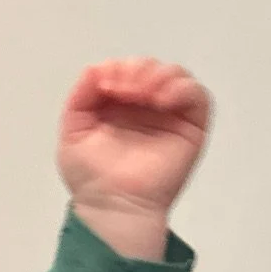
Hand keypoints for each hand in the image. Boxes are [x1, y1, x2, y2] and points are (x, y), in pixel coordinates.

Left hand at [57, 59, 211, 254]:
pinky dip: (182, 89)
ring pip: (175, 75)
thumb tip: (96, 68)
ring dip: (159, 75)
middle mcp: (146, 107)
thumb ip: (80, 97)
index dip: (118, 68)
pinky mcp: (191, 127)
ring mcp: (170, 116)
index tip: (106, 85)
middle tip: (124, 89)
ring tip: (143, 94)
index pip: (125, 69)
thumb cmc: (91, 177)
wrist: (112, 204)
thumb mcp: (73, 131)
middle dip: (137, 70)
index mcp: (119, 105)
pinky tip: (162, 100)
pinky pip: (197, 96)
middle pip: (151, 68)